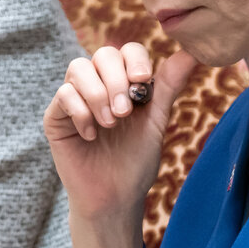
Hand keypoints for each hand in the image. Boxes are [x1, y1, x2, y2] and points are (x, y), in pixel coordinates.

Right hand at [45, 44, 197, 222]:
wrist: (115, 197)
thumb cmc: (135, 161)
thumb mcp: (156, 121)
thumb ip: (168, 87)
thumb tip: (192, 54)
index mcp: (124, 82)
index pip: (127, 50)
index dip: (134, 59)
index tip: (143, 80)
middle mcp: (98, 84)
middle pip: (102, 54)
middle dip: (117, 80)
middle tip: (125, 112)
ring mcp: (74, 99)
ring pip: (78, 69)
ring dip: (98, 94)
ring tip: (110, 123)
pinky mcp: (55, 117)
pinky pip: (63, 95)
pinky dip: (80, 112)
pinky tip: (91, 136)